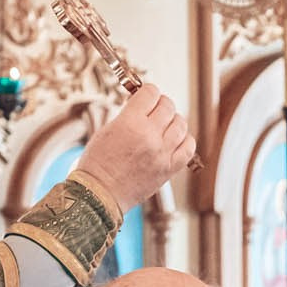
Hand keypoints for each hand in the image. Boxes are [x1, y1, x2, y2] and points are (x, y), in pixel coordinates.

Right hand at [74, 85, 194, 205]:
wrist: (100, 194)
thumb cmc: (98, 163)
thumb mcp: (107, 130)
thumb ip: (129, 115)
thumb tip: (144, 104)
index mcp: (130, 123)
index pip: (150, 93)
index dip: (148, 91)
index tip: (146, 96)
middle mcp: (149, 136)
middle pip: (168, 106)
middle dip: (161, 104)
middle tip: (155, 109)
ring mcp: (162, 153)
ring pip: (181, 124)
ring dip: (174, 120)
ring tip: (165, 125)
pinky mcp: (169, 169)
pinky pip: (188, 148)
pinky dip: (185, 140)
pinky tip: (175, 140)